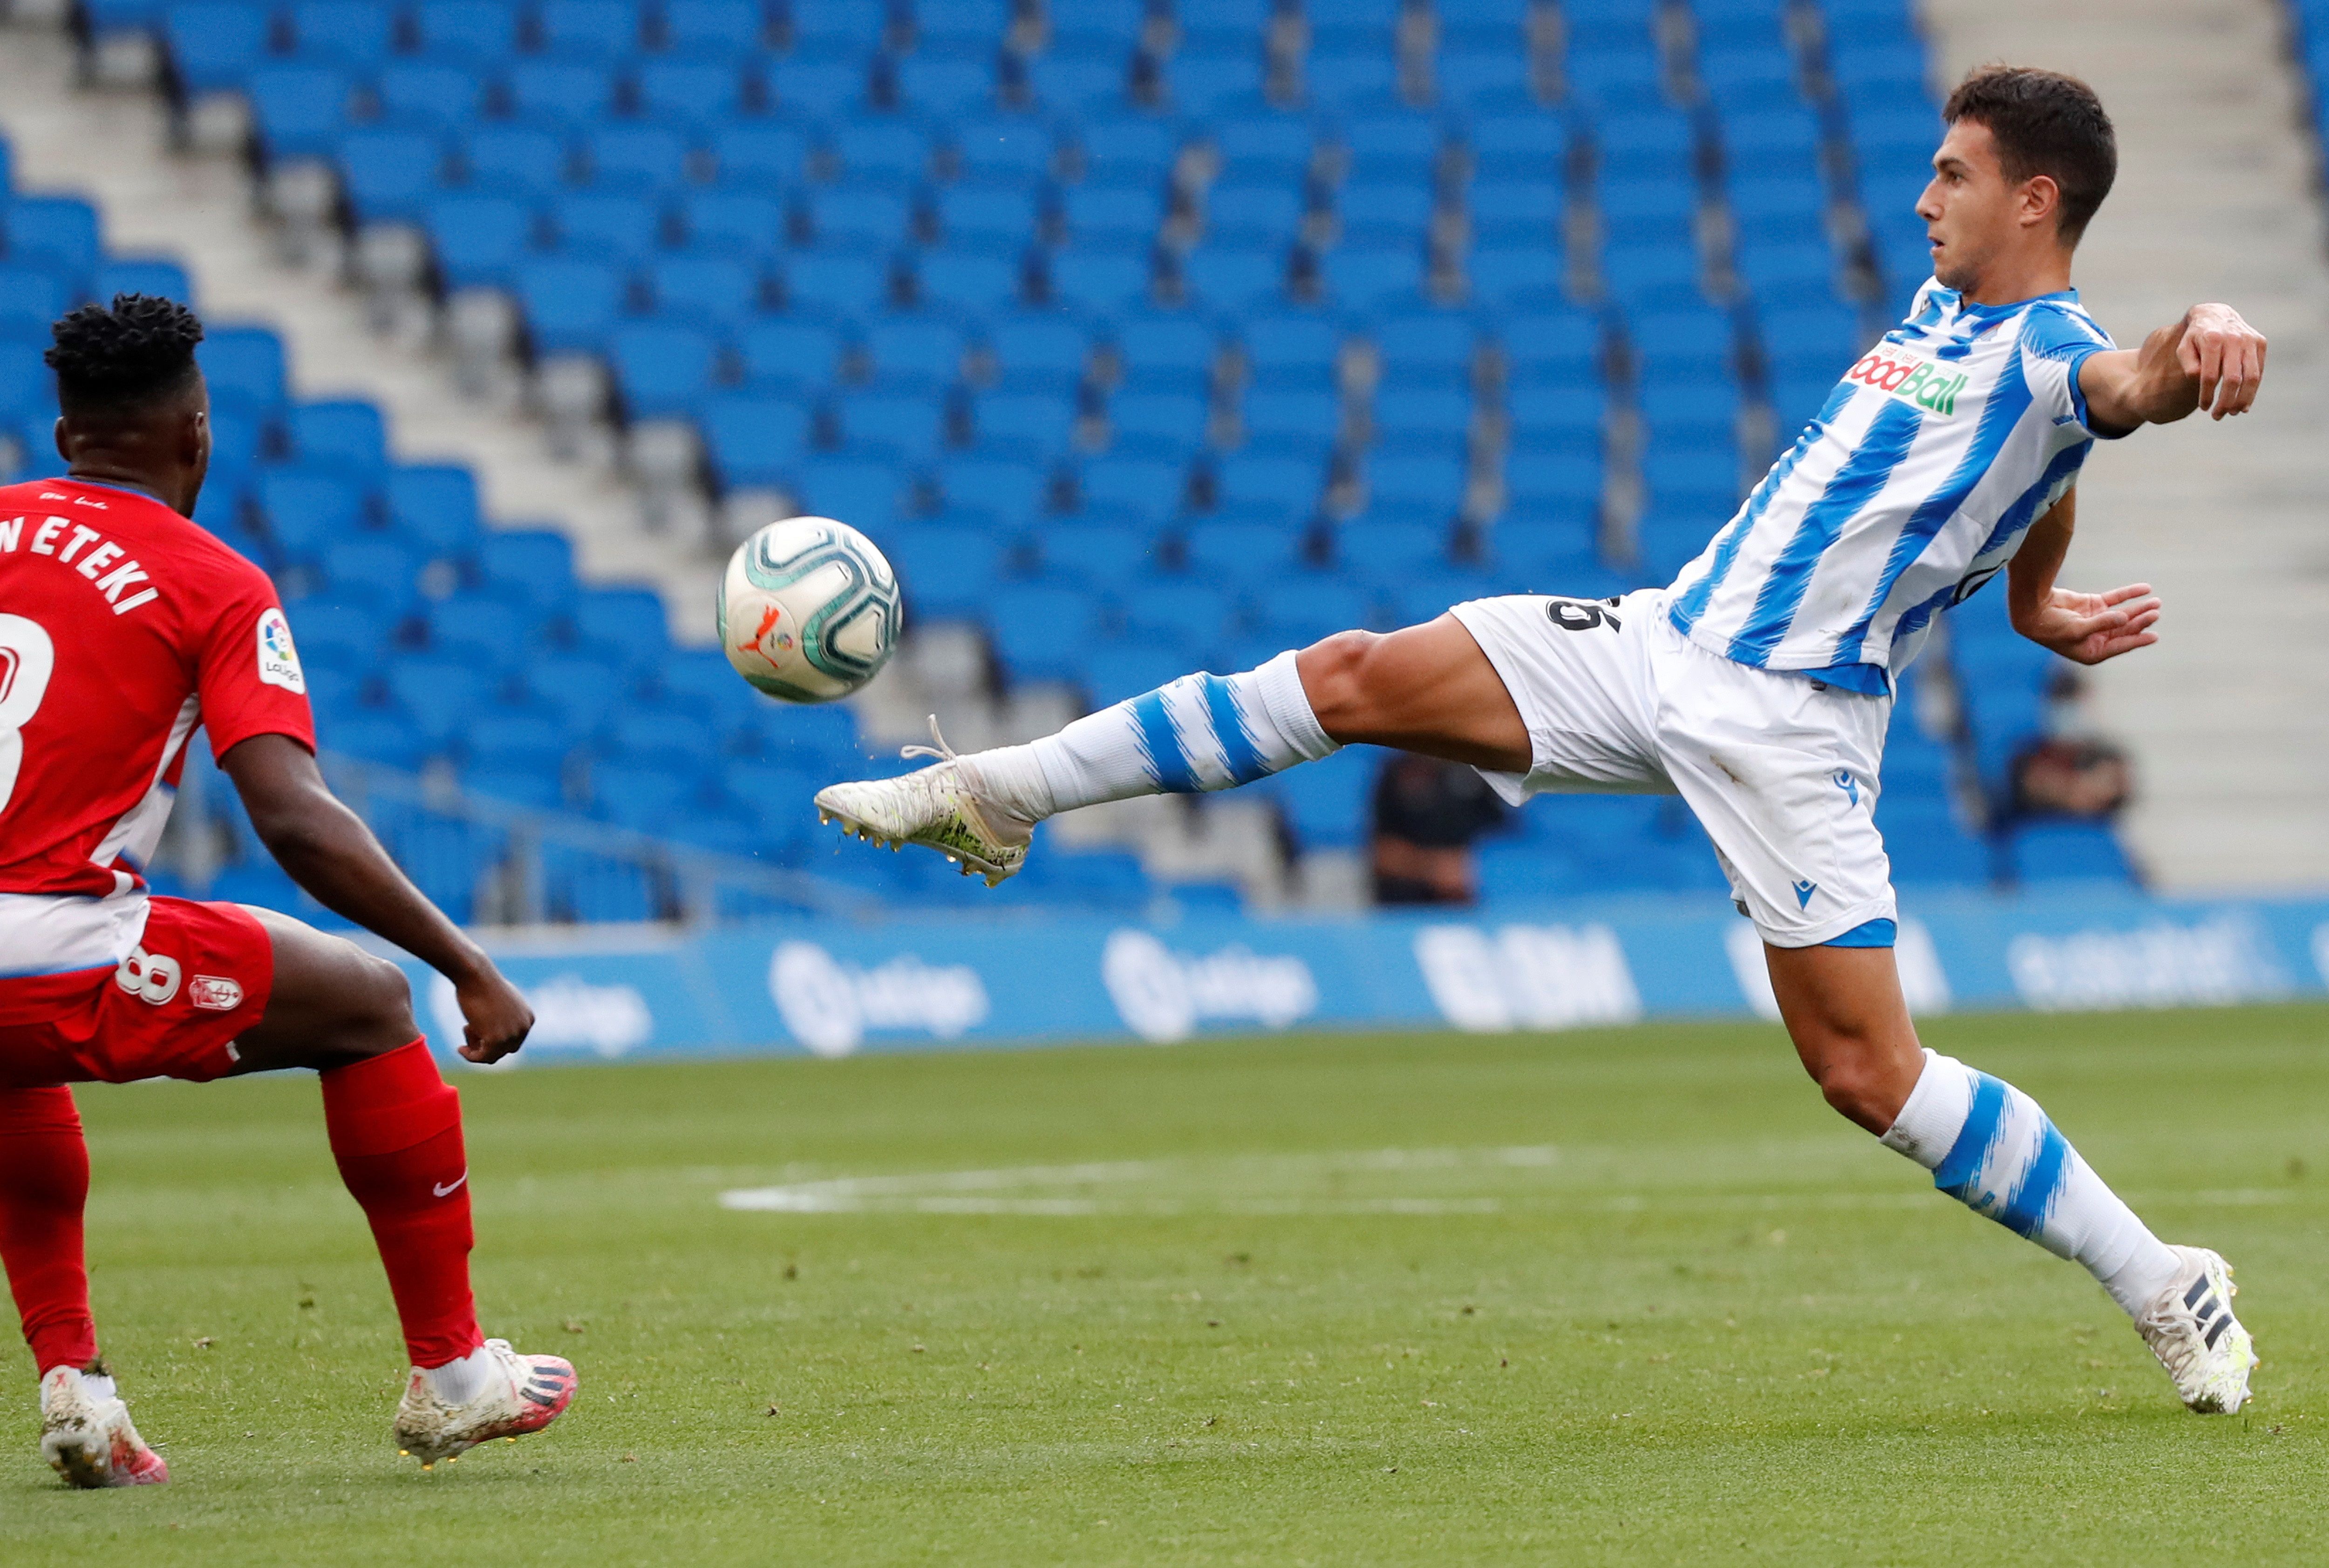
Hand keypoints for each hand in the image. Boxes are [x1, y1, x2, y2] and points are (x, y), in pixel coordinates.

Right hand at [453, 966, 533, 1063]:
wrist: (476, 976)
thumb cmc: (483, 985)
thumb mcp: (501, 1002)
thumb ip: (504, 1019)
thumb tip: (498, 1036)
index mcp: (528, 1019)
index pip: (514, 1041)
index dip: (496, 1039)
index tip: (479, 1031)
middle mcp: (524, 1028)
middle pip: (505, 1050)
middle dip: (486, 1044)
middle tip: (469, 1029)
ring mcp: (511, 1035)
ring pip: (492, 1055)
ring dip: (476, 1048)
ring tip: (465, 1029)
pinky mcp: (496, 1040)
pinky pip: (482, 1057)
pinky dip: (470, 1056)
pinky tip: (461, 1049)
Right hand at [2013, 583, 2160, 664]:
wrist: (2032, 611)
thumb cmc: (2052, 628)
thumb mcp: (2078, 630)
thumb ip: (2103, 623)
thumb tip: (2126, 617)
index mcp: (2092, 651)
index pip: (2120, 645)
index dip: (2138, 640)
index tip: (2154, 636)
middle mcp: (2096, 637)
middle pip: (2125, 628)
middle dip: (2141, 620)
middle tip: (2155, 612)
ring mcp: (2096, 620)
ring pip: (2123, 613)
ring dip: (2139, 608)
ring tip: (2156, 602)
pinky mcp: (2092, 605)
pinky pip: (2116, 598)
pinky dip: (2130, 593)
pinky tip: (2145, 589)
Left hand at [2176, 304, 2265, 418]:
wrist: (2215, 315)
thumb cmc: (2195, 337)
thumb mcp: (2184, 348)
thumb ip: (2188, 364)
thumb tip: (2199, 380)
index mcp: (2212, 339)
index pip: (2209, 375)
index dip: (2207, 394)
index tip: (2204, 407)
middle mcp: (2234, 338)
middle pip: (2233, 379)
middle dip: (2226, 401)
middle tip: (2218, 416)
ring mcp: (2250, 340)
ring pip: (2251, 377)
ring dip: (2243, 399)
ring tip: (2234, 413)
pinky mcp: (2260, 342)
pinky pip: (2259, 371)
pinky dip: (2253, 390)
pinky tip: (2245, 404)